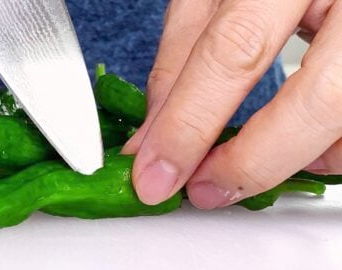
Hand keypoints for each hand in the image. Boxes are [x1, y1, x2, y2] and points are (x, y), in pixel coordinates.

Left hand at [122, 0, 341, 208]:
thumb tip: (154, 134)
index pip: (236, 51)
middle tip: (202, 189)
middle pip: (317, 99)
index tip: (157, 172)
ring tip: (243, 164)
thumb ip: (183, 56)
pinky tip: (292, 142)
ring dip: (290, 158)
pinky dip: (324, 147)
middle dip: (249, 162)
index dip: (190, 121)